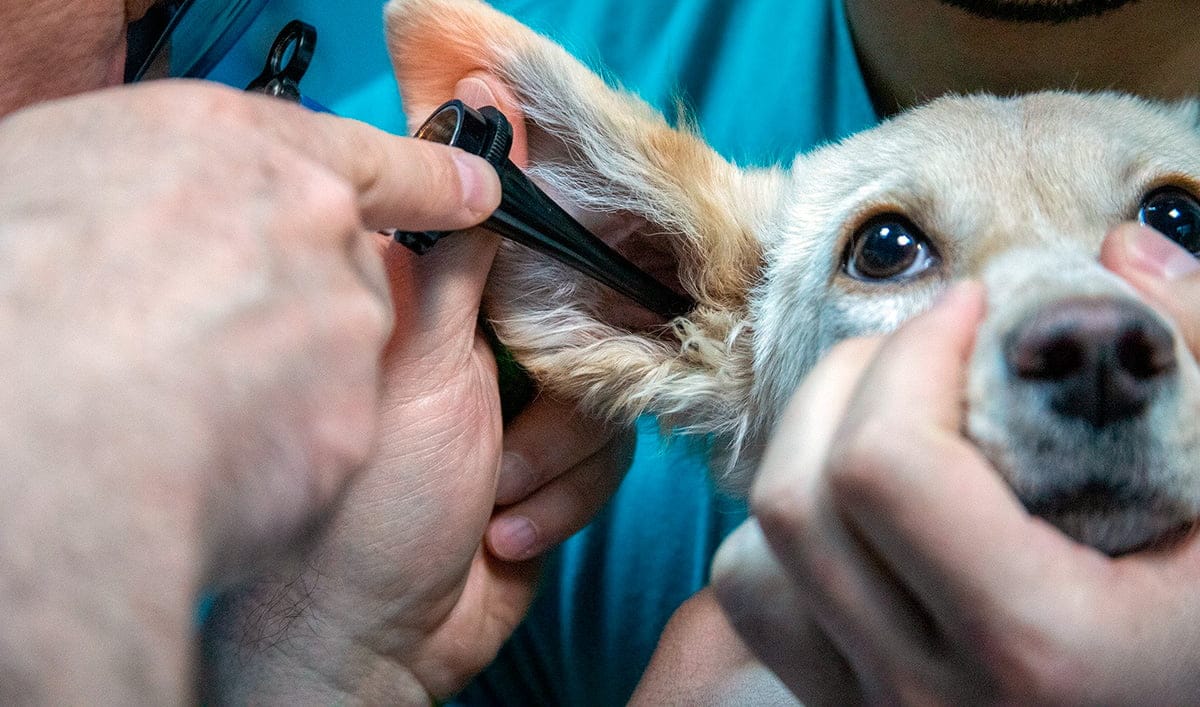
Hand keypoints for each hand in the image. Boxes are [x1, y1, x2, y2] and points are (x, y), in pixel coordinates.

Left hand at [201, 74, 633, 702]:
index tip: (592, 256)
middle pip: (583, 316)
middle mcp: (483, 350)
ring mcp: (521, 410)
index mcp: (439, 308)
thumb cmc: (374, 505)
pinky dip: (562, 498)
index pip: (521, 239)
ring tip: (493, 498)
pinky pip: (607, 455)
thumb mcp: (420, 368)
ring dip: (554, 458)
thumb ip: (457, 262)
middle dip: (562, 387)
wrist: (388, 637)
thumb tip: (477, 144)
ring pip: (604, 391)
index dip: (563, 242)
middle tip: (518, 419)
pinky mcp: (554, 466)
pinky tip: (505, 533)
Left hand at [711, 225, 1199, 704]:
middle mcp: (929, 695)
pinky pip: (756, 605)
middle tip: (927, 345)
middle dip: (849, 380)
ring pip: (754, 556)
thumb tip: (1123, 251)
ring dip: (806, 454)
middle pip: (798, 497)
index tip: (972, 308)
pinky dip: (781, 535)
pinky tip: (861, 507)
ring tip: (891, 415)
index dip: (913, 354)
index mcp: (1038, 644)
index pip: (884, 467)